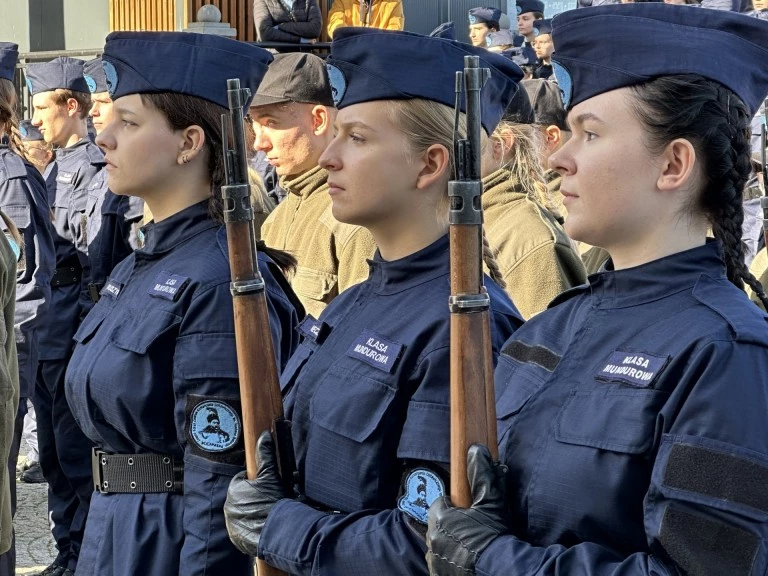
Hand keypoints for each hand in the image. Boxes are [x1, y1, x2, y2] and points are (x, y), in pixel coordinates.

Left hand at [225, 431, 290, 556]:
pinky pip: (242, 528)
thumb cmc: (274, 502)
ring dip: (251, 511)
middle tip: (269, 498)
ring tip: (267, 512)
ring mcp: (232, 524)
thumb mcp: (272, 475)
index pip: (243, 479)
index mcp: (234, 489)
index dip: (256, 480)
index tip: (266, 485)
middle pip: (242, 496)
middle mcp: (228, 507)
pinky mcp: (237, 538)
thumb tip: (263, 435)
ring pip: (242, 512)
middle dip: (253, 495)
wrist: (279, 533)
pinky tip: (263, 524)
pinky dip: (251, 526)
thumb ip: (265, 454)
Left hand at [426, 445, 508, 575]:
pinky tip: (466, 560)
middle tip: (470, 528)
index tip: (466, 510)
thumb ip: (481, 476)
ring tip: (469, 545)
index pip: (439, 504)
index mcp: (440, 518)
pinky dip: (449, 561)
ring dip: (449, 543)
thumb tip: (475, 451)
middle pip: (437, 525)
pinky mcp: (438, 574)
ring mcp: (434, 560)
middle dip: (450, 525)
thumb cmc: (494, 535)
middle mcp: (432, 539)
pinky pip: (440, 564)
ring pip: (438, 545)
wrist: (500, 569)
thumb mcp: (490, 502)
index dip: (453, 506)